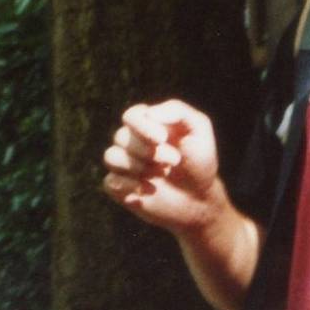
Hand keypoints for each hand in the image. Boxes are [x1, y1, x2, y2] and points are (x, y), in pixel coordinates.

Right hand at [101, 99, 226, 234]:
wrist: (199, 198)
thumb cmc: (200, 161)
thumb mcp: (199, 129)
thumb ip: (177, 111)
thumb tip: (149, 112)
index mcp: (149, 124)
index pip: (131, 115)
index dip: (142, 125)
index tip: (162, 139)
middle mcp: (132, 142)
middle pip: (121, 136)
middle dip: (149, 151)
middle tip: (174, 160)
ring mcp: (123, 164)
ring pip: (112, 157)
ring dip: (140, 167)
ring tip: (163, 174)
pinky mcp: (119, 187)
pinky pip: (109, 181)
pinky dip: (130, 185)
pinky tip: (149, 190)